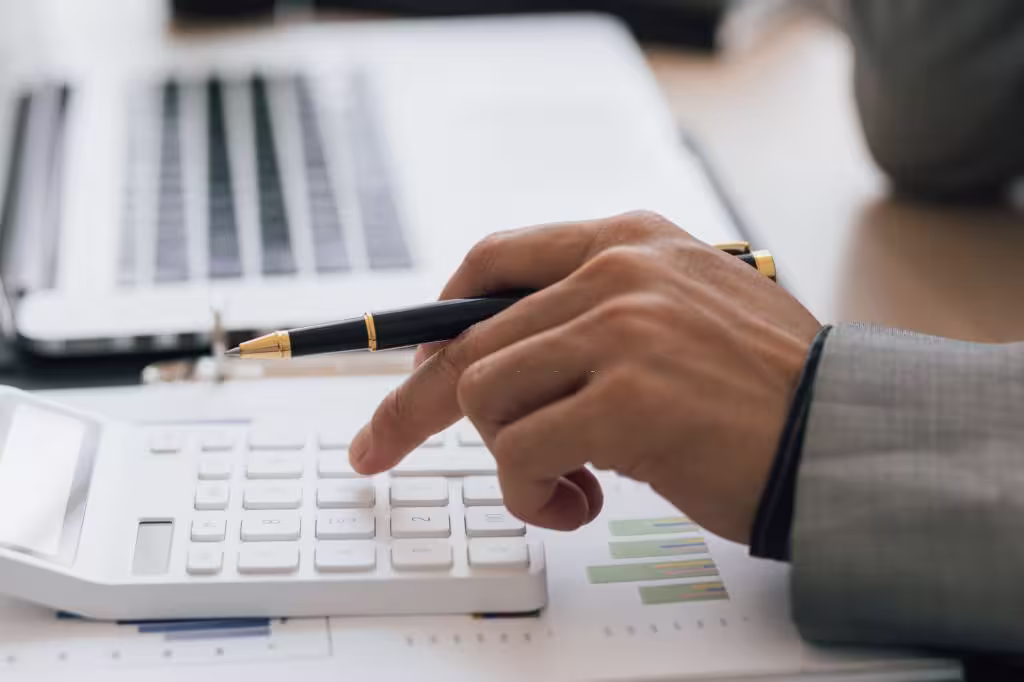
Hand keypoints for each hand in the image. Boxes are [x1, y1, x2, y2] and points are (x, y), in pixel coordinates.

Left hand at [349, 211, 820, 542]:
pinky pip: (519, 452)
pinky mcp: (624, 401)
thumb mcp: (682, 311)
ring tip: (566, 482)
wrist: (842, 434)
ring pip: (481, 399)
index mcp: (629, 240)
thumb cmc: (762, 388)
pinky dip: (535, 495)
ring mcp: (620, 332)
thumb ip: (598, 311)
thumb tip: (505, 353)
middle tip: (376, 449)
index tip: (407, 363)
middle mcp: (616, 271)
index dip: (435, 318)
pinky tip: (584, 503)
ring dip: (509, 459)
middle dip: (411, 408)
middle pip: (464, 342)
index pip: (492, 261)